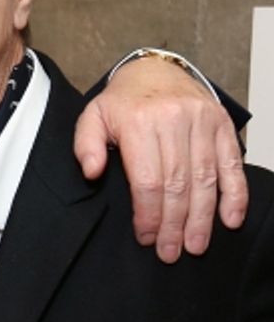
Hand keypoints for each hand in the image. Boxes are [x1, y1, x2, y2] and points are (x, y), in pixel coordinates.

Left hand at [74, 56, 246, 262]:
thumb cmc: (123, 101)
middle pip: (178, 184)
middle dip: (174, 224)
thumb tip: (92, 172)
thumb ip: (85, 145)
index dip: (148, 214)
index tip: (145, 237)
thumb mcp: (92, 116)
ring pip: (205, 179)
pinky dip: (235, 194)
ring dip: (202, 218)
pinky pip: (231, 164)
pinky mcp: (223, 124)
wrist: (154, 69)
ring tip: (195, 245)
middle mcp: (174, 120)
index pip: (148, 180)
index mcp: (139, 121)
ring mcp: (203, 122)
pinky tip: (230, 220)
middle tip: (171, 252)